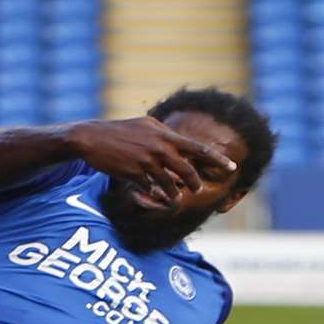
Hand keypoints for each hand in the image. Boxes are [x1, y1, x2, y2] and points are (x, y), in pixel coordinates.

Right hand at [68, 117, 237, 206]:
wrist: (91, 138)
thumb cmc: (118, 130)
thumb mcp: (145, 124)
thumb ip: (164, 133)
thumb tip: (179, 141)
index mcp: (164, 134)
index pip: (197, 148)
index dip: (217, 159)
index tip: (232, 167)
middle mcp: (158, 147)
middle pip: (186, 170)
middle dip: (195, 182)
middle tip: (198, 188)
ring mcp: (146, 161)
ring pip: (170, 184)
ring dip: (175, 194)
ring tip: (177, 199)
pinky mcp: (133, 173)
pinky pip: (151, 189)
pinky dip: (156, 195)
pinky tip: (156, 197)